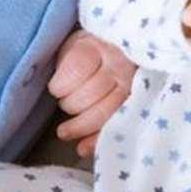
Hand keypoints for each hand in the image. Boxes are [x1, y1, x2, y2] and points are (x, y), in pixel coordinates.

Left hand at [48, 30, 135, 158]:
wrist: (123, 48)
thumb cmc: (91, 49)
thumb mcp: (75, 43)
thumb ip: (65, 62)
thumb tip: (53, 90)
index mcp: (98, 45)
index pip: (77, 69)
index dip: (61, 85)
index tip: (56, 88)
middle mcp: (119, 64)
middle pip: (90, 93)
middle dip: (71, 104)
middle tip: (66, 102)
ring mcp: (132, 85)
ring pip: (105, 111)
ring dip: (81, 126)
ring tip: (64, 132)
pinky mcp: (137, 103)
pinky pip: (118, 124)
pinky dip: (97, 140)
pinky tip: (82, 148)